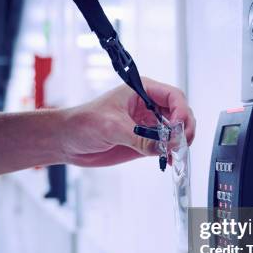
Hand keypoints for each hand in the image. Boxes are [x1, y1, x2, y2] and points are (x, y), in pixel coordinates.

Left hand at [60, 77, 194, 166]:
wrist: (68, 140)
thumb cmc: (83, 122)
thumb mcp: (112, 127)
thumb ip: (140, 137)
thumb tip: (164, 146)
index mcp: (142, 91)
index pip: (173, 96)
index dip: (181, 111)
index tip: (179, 127)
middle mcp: (148, 106)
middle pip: (180, 113)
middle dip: (185, 127)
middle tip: (182, 143)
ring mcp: (148, 124)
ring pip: (175, 130)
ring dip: (180, 142)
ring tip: (176, 153)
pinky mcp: (144, 141)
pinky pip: (165, 145)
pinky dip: (171, 153)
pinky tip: (169, 160)